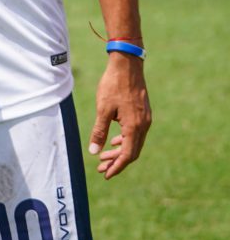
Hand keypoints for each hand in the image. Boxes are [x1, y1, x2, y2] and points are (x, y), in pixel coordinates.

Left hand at [89, 53, 150, 177]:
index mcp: (134, 127)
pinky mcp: (143, 113)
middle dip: (116, 161)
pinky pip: (135, 133)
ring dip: (119, 151)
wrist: (127, 65)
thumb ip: (99, 131)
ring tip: (104, 157)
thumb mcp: (102, 109)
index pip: (127, 155)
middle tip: (101, 168)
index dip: (116, 166)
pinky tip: (114, 141)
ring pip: (134, 142)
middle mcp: (143, 125)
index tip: (105, 174)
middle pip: (131, 151)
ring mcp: (145, 119)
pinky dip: (124, 140)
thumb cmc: (113, 85)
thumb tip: (94, 152)